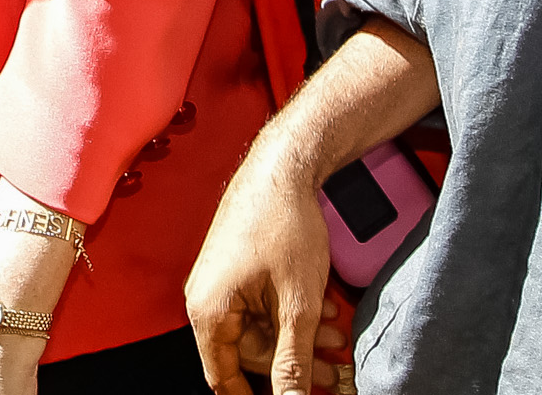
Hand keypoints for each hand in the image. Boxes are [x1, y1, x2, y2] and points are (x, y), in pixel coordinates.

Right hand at [188, 160, 338, 394]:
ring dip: (298, 335)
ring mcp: (220, 283)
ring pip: (260, 328)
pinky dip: (290, 311)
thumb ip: (294, 361)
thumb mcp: (297, 304)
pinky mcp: (236, 270)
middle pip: (249, 354)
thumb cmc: (281, 223)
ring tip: (335, 335)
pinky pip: (261, 305)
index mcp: (209, 312)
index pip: (224, 378)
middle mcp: (206, 298)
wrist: (283, 168)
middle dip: (294, 361)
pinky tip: (322, 308)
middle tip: (333, 371)